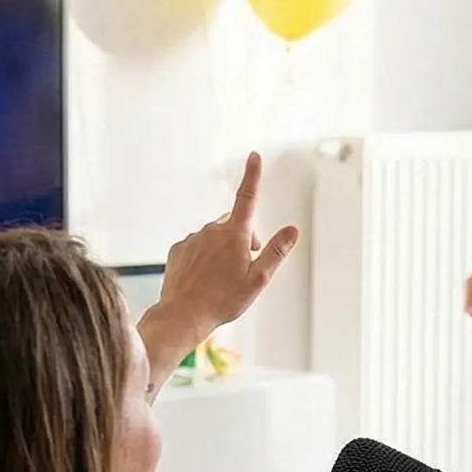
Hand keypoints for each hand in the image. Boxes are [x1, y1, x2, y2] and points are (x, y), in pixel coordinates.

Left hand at [142, 152, 297, 370]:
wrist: (183, 315)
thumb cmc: (223, 300)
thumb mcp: (259, 278)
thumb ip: (276, 251)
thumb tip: (293, 229)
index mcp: (234, 234)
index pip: (247, 197)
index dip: (252, 176)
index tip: (254, 156)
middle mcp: (211, 230)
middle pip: (235, 224)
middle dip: (244, 238)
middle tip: (245, 269)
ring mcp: (193, 238)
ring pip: (215, 236)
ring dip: (223, 249)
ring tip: (222, 280)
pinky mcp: (179, 249)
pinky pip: (197, 246)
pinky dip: (204, 257)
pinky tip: (204, 279)